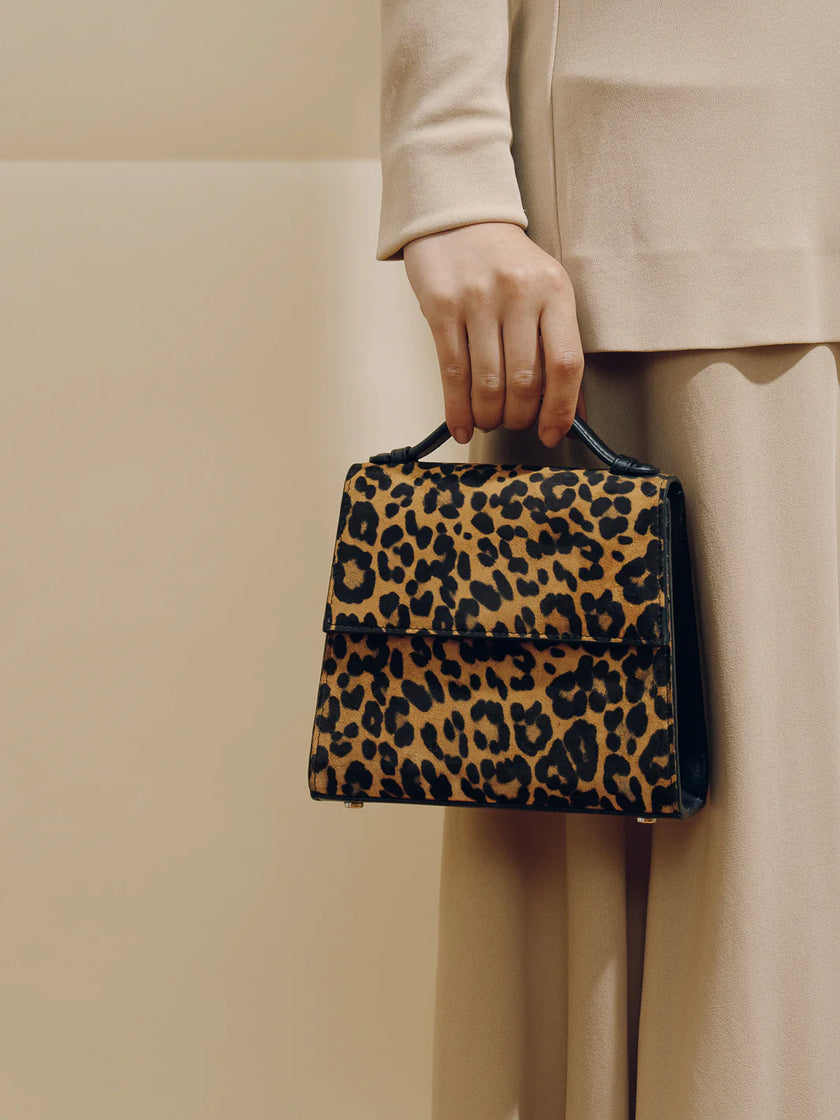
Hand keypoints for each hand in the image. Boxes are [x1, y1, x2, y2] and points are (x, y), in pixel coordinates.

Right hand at [402, 221, 586, 446]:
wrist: (458, 218)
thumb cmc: (506, 264)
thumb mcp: (544, 292)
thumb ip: (557, 345)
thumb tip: (569, 410)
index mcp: (555, 290)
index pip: (565, 363)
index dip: (560, 408)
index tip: (553, 433)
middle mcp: (519, 293)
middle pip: (524, 380)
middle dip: (518, 416)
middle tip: (513, 423)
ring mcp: (478, 299)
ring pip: (487, 382)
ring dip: (488, 415)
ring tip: (488, 421)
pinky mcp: (442, 307)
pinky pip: (452, 373)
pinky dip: (457, 410)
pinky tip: (461, 426)